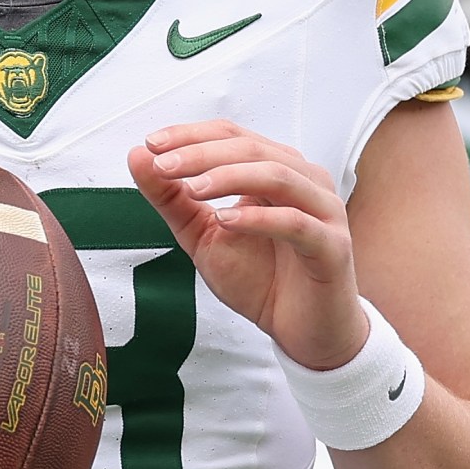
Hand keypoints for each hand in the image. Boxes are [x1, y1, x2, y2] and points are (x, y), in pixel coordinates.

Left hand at [128, 121, 365, 370]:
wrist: (302, 333)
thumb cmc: (261, 279)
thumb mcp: (202, 236)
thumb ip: (172, 199)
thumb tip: (137, 156)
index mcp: (275, 170)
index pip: (232, 136)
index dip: (191, 135)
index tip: (152, 144)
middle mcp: (304, 181)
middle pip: (253, 149)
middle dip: (202, 154)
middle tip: (163, 165)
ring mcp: (324, 212)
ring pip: (278, 176)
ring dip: (230, 177)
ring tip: (192, 190)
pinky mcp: (332, 247)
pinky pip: (297, 223)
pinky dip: (259, 219)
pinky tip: (226, 221)